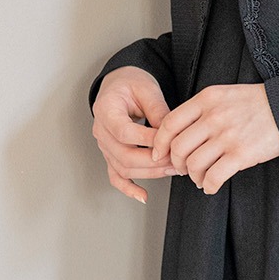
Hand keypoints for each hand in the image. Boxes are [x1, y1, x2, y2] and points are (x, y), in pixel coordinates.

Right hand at [92, 66, 178, 203]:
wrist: (120, 85)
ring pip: (122, 167)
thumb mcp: (147, 90)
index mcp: (106, 110)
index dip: (146, 140)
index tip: (168, 142)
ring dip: (150, 173)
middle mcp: (101, 130)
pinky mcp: (111, 154)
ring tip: (173, 170)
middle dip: (153, 161)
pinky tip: (143, 195)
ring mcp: (104, 145)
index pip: (123, 132)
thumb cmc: (132, 84)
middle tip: (177, 160)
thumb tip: (171, 136)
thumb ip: (159, 111)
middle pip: (123, 155)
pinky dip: (128, 188)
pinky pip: (116, 176)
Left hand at [151, 83, 278, 194]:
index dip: (160, 142)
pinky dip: (208, 186)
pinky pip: (214, 177)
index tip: (159, 153)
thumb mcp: (227, 94)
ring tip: (200, 178)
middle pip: (178, 147)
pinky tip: (212, 185)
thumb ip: (203, 109)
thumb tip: (179, 133)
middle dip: (176, 164)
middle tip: (183, 169)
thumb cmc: (259, 103)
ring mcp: (228, 136)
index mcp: (208, 99)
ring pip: (193, 165)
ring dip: (193, 177)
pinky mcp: (242, 154)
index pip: (170, 123)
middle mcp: (214, 117)